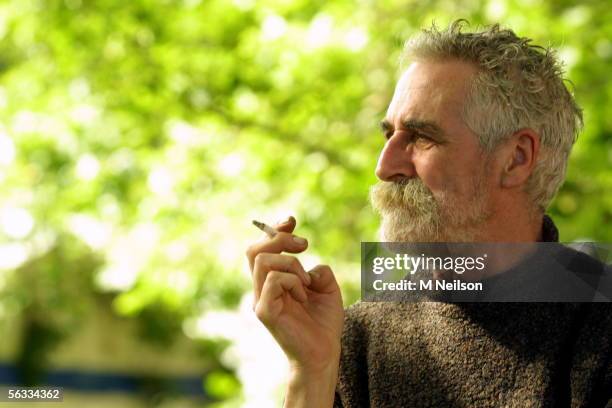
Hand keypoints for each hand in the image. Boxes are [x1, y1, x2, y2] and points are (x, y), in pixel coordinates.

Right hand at [246, 216, 343, 373]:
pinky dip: (293, 281)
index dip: (274, 229)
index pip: (262, 247)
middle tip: (305, 246)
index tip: (291, 221)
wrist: (324, 353)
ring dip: (291, 264)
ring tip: (306, 282)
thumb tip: (310, 265)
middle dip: (279, 239)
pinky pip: (273, 281)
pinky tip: (303, 296)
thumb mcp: (327, 288)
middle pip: (254, 250)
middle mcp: (263, 288)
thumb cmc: (324, 322)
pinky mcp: (265, 312)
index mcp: (274, 280)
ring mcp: (261, 300)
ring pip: (263, 261)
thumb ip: (318, 270)